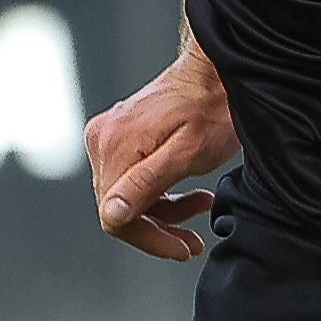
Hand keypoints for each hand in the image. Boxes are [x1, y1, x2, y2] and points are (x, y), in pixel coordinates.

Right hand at [84, 46, 235, 260]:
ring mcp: (109, 136)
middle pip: (119, 208)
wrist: (218, 72)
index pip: (114, 216)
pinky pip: (132, 178)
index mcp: (115, 146)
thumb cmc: (212, 108)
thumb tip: (111, 215)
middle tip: (193, 240)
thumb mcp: (187, 153)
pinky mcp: (120, 135)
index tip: (182, 248)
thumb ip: (146, 184)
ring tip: (200, 208)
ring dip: (163, 213)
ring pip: (127, 196)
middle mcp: (103, 139)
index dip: (149, 239)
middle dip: (159, 228)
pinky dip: (160, 193)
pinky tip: (190, 196)